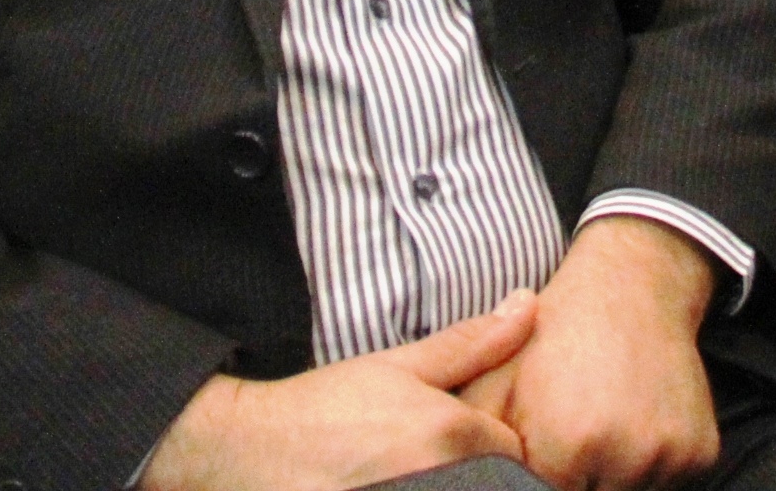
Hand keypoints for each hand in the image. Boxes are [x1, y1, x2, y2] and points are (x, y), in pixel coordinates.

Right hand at [143, 296, 535, 490]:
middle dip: (476, 472)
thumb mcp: (398, 366)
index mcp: (455, 435)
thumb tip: (528, 302)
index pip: (515, 455)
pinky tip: (385, 480)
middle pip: (494, 481)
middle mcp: (444, 477)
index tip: (456, 440)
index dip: (495, 448)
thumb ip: (470, 343)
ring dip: (451, 481)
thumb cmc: (325, 409)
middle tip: (418, 455)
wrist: (248, 451)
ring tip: (398, 468)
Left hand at [456, 218, 717, 490]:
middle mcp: (622, 457)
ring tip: (599, 433)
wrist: (629, 288)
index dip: (539, 481)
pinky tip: (633, 427)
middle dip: (577, 482)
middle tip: (571, 443)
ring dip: (614, 481)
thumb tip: (459, 479)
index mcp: (565, 447)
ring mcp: (666, 457)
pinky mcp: (699, 453)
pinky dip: (650, 471)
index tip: (542, 457)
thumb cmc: (552, 337)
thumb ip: (472, 446)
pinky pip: (668, 485)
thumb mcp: (492, 385)